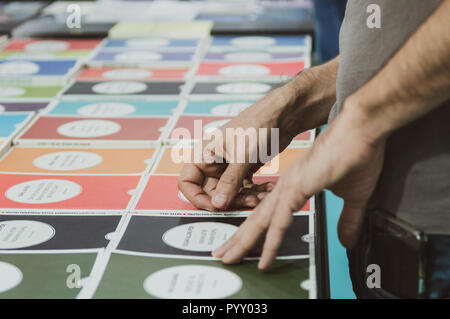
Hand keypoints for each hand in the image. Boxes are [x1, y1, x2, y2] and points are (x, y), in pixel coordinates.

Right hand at [178, 61, 338, 210]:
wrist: (283, 115)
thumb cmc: (258, 124)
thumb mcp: (242, 155)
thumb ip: (229, 182)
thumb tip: (219, 204)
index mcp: (204, 153)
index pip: (187, 182)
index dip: (197, 197)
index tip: (215, 205)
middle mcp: (213, 161)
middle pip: (212, 192)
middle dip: (231, 199)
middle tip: (248, 201)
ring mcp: (229, 166)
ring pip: (230, 193)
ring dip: (246, 197)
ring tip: (263, 195)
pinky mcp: (244, 169)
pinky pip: (244, 188)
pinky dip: (255, 191)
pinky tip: (268, 188)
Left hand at [212, 105, 385, 268]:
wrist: (361, 129)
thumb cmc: (356, 155)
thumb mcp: (353, 197)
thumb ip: (347, 220)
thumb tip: (346, 240)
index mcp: (293, 185)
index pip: (268, 213)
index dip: (255, 230)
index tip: (246, 244)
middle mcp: (285, 186)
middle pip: (256, 218)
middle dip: (238, 239)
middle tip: (224, 255)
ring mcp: (288, 186)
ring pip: (259, 220)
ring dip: (243, 242)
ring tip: (228, 258)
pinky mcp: (297, 187)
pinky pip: (280, 220)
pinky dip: (272, 241)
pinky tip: (264, 258)